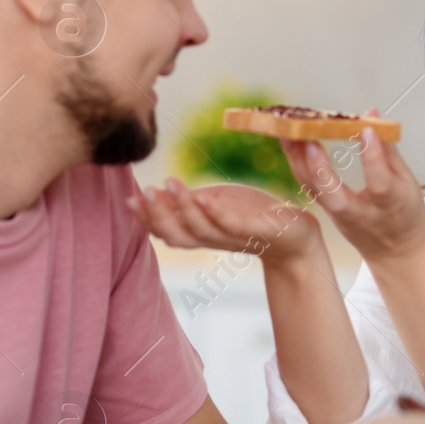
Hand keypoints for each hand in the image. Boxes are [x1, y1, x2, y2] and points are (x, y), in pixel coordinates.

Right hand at [127, 179, 321, 265]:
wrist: (296, 238)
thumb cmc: (253, 217)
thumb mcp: (217, 206)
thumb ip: (189, 203)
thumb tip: (154, 194)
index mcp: (202, 232)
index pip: (166, 230)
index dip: (146, 219)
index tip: (128, 200)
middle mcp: (214, 239)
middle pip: (177, 235)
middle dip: (157, 216)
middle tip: (142, 193)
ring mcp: (235, 237)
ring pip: (201, 230)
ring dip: (182, 209)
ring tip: (168, 184)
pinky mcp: (257, 231)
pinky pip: (232, 225)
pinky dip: (216, 213)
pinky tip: (204, 197)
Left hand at [280, 115, 424, 263]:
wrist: (396, 250)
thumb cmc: (405, 212)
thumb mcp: (407, 181)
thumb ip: (387, 149)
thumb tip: (372, 115)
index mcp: (389, 204)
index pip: (379, 181)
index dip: (372, 156)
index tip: (365, 129)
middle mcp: (360, 214)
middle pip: (334, 195)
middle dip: (318, 167)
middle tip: (307, 137)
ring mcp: (340, 216)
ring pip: (314, 191)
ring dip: (298, 160)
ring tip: (287, 130)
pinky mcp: (327, 213)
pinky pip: (309, 188)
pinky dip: (297, 165)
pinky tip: (290, 143)